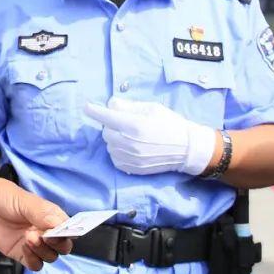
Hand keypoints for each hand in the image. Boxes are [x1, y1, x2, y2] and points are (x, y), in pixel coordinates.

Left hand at [0, 176, 72, 271]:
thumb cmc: (4, 196)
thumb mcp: (25, 200)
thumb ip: (42, 213)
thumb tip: (61, 225)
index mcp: (50, 217)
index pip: (69, 229)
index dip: (69, 233)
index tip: (63, 232)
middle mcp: (45, 232)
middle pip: (62, 247)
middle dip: (58, 245)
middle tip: (46, 237)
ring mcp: (33, 244)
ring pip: (50, 257)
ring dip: (43, 251)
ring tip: (29, 238)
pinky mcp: (21, 254)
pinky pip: (35, 265)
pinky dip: (33, 259)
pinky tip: (24, 247)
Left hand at [84, 97, 215, 175]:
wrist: (186, 149)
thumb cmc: (170, 124)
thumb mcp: (151, 108)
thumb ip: (128, 106)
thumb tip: (110, 105)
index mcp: (133, 125)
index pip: (105, 117)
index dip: (94, 111)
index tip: (87, 107)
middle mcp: (128, 142)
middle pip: (105, 131)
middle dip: (111, 125)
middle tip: (125, 122)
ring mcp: (129, 158)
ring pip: (109, 145)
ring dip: (114, 139)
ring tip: (130, 136)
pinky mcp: (132, 168)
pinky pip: (114, 158)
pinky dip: (118, 151)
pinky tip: (131, 147)